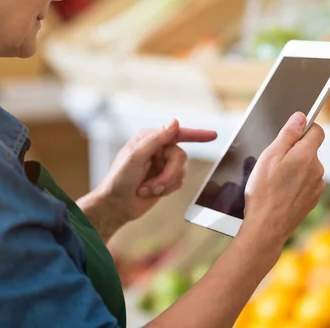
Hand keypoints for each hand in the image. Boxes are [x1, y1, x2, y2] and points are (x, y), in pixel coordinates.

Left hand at [94, 119, 216, 221]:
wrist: (116, 205)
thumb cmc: (119, 179)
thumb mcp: (135, 156)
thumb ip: (156, 139)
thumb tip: (175, 122)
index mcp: (149, 139)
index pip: (177, 133)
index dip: (197, 134)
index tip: (213, 135)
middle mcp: (157, 150)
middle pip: (180, 156)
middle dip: (169, 173)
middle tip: (156, 185)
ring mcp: (162, 165)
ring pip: (181, 171)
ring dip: (164, 183)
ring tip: (147, 189)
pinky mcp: (165, 180)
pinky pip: (178, 183)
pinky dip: (165, 190)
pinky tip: (150, 192)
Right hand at [241, 112, 324, 245]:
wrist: (267, 227)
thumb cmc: (264, 192)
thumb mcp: (270, 156)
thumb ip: (288, 135)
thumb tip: (301, 117)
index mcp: (307, 155)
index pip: (317, 131)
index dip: (304, 128)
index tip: (292, 133)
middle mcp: (317, 170)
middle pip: (310, 150)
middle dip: (295, 152)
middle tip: (274, 163)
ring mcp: (317, 186)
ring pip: (307, 168)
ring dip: (295, 169)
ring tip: (275, 181)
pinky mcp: (313, 199)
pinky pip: (306, 183)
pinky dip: (296, 184)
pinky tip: (281, 192)